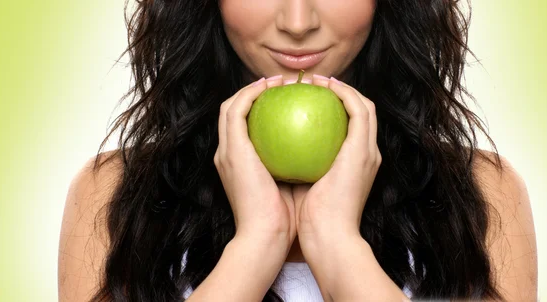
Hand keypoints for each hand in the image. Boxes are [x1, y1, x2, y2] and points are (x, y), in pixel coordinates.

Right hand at [214, 75, 296, 246]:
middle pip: (234, 112)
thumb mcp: (292, 189)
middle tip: (284, 85)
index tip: (291, 101)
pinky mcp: (232, 149)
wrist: (268, 238)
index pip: (247, 129)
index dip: (263, 111)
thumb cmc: (285, 221)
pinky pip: (238, 109)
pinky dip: (252, 94)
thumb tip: (320, 153)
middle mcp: (229, 155)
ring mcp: (227, 151)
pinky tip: (273, 88)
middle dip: (255, 92)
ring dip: (252, 87)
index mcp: (241, 165)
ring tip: (279, 81)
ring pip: (231, 104)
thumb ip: (297, 169)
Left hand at [293, 75, 381, 241]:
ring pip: (364, 105)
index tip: (305, 100)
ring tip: (316, 80)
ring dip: (342, 87)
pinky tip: (321, 87)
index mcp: (353, 166)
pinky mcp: (363, 149)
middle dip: (340, 92)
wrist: (325, 237)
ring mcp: (368, 152)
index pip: (348, 129)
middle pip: (360, 112)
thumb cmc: (308, 221)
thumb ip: (296, 168)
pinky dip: (342, 93)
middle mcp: (366, 155)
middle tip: (311, 84)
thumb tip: (276, 150)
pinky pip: (356, 109)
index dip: (332, 110)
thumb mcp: (301, 188)